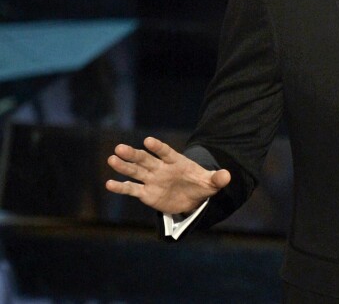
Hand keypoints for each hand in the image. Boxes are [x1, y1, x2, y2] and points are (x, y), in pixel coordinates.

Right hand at [105, 136, 230, 214]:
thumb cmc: (201, 185)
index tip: (148, 141)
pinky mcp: (147, 193)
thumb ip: (218, 178)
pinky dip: (121, 187)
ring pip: (136, 172)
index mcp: (177, 162)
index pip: (166, 152)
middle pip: (146, 159)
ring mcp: (153, 180)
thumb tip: (228, 175)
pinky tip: (109, 184)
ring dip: (124, 166)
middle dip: (133, 154)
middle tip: (119, 148)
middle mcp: (161, 169)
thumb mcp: (212, 183)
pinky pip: (133, 189)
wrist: (193, 197)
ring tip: (111, 159)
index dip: (157, 147)